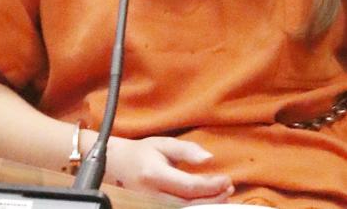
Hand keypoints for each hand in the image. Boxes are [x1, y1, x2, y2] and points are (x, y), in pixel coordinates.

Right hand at [104, 134, 232, 200]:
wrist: (118, 167)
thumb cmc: (142, 153)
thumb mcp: (163, 144)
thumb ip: (186, 150)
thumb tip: (209, 158)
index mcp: (154, 176)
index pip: (190, 187)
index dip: (212, 186)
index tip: (227, 179)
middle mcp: (153, 196)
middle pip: (190, 205)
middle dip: (214, 198)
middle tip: (228, 188)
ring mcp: (152, 208)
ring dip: (207, 206)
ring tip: (222, 196)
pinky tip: (206, 203)